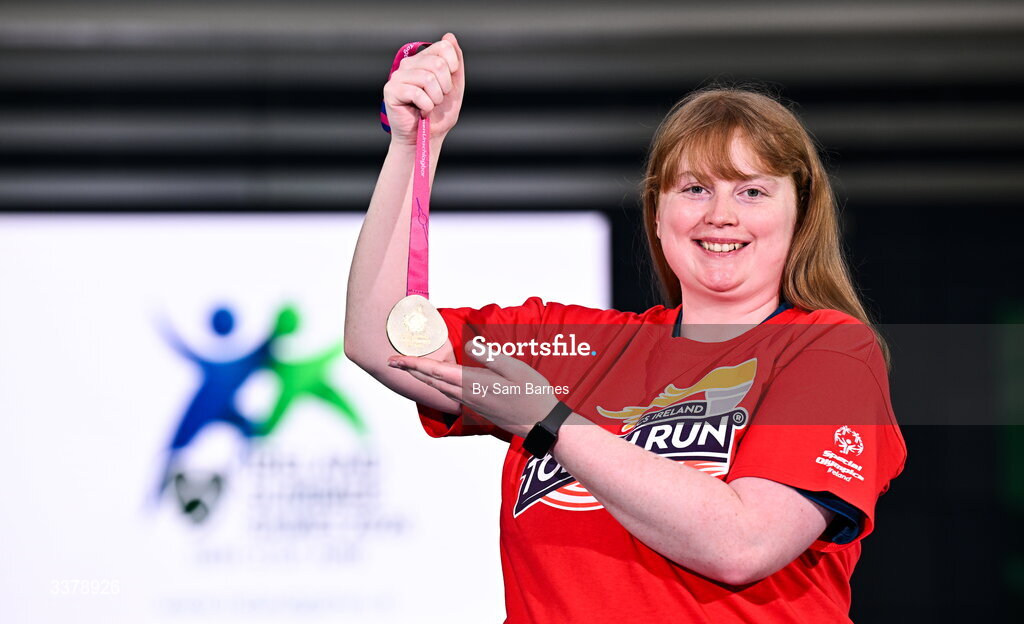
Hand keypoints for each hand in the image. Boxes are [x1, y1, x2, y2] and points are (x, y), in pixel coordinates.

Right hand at [382, 33, 464, 145]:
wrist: (424, 138)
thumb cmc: (438, 115)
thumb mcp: (454, 88)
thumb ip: (455, 63)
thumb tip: (449, 36)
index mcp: (424, 60)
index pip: (444, 47)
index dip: (453, 66)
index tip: (449, 83)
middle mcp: (409, 65)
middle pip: (437, 63)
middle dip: (445, 87)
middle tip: (438, 99)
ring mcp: (398, 77)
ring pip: (428, 79)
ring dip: (435, 99)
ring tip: (429, 106)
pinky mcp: (391, 91)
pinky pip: (417, 93)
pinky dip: (426, 106)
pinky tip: (421, 111)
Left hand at [387, 339, 558, 437]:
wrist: (540, 424)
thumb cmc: (531, 394)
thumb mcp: (515, 369)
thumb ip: (490, 356)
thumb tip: (469, 344)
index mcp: (472, 383)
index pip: (434, 371)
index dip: (411, 364)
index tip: (393, 359)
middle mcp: (466, 395)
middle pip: (430, 380)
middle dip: (409, 370)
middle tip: (392, 361)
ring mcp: (470, 403)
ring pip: (438, 388)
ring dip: (421, 377)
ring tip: (409, 367)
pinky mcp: (476, 407)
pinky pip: (448, 394)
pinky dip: (436, 384)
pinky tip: (437, 380)